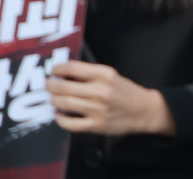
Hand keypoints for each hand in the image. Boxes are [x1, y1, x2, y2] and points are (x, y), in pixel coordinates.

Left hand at [48, 60, 173, 135]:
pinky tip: (59, 114)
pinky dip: (60, 119)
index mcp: (105, 75)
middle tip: (48, 85)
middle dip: (51, 85)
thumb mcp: (112, 76)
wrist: (144, 110)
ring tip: (54, 99)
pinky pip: (69, 123)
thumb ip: (90, 74)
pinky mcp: (96, 125)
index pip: (73, 68)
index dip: (58, 68)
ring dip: (54, 100)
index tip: (53, 70)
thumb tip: (64, 74)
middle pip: (63, 87)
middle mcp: (100, 91)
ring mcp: (97, 109)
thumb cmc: (125, 92)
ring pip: (63, 103)